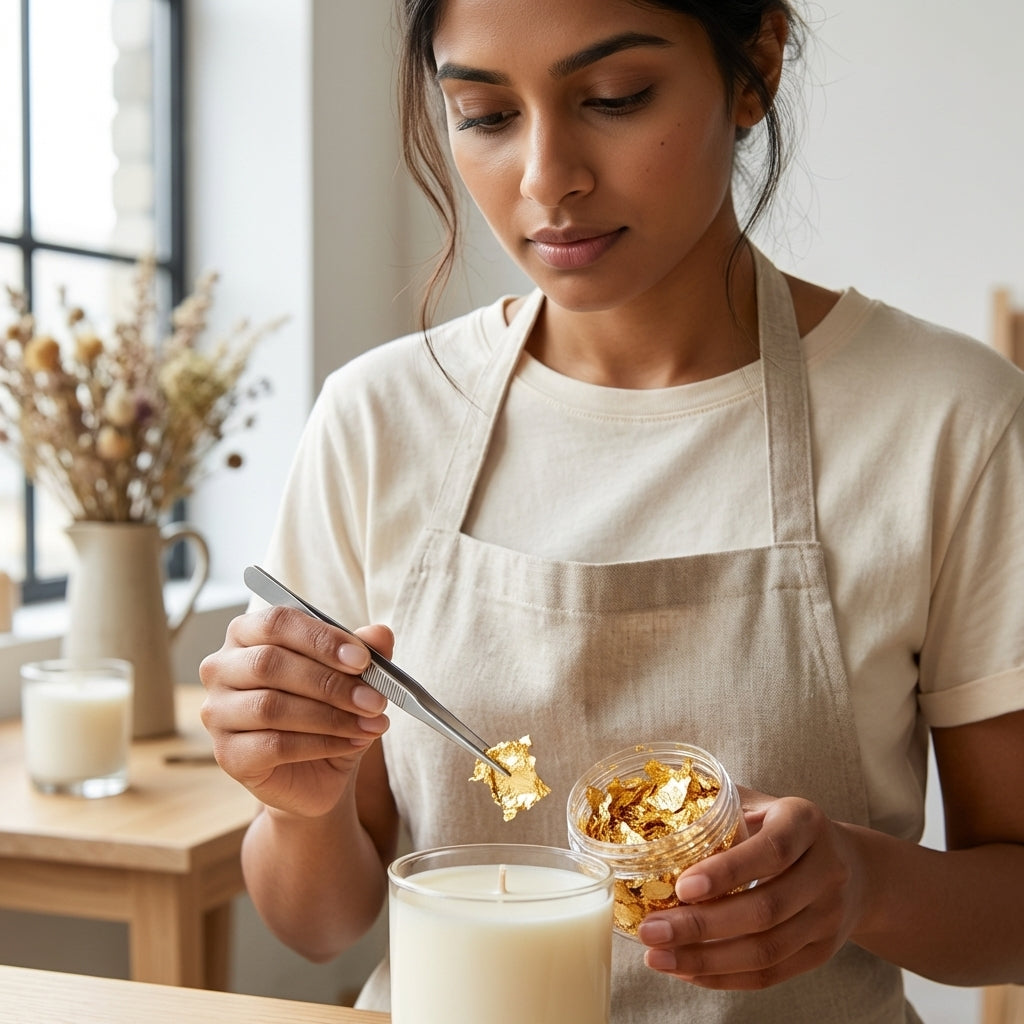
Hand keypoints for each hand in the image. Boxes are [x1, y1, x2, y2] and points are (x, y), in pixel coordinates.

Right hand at [198, 606, 392, 818]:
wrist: (317, 772)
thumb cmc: (327, 710)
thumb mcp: (352, 678)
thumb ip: (365, 651)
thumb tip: (380, 633)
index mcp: (247, 634)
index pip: (277, 622)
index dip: (321, 638)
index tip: (362, 659)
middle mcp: (221, 668)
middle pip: (269, 663)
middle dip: (330, 682)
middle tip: (375, 699)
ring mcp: (217, 713)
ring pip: (272, 706)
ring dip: (331, 715)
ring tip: (372, 722)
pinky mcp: (227, 755)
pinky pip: (275, 745)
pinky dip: (322, 743)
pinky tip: (354, 742)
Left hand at [636, 788, 866, 989]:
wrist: (856, 869)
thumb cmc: (784, 827)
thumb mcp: (761, 802)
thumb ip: (719, 806)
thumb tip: (653, 805)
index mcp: (806, 823)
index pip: (771, 850)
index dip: (727, 871)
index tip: (681, 886)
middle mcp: (826, 871)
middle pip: (765, 909)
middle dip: (701, 926)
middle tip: (650, 930)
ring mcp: (828, 917)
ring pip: (766, 950)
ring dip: (706, 960)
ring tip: (657, 957)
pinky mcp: (821, 953)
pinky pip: (772, 975)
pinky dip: (725, 977)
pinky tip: (686, 971)